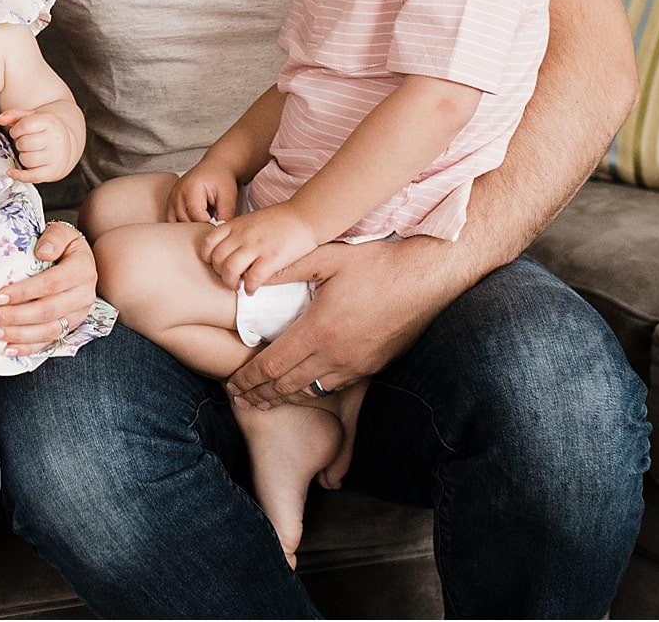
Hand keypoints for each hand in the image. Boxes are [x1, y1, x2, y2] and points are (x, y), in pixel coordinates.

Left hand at [0, 105, 80, 182]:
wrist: (65, 144)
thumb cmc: (46, 130)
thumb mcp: (32, 117)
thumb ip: (14, 115)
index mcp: (49, 123)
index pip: (25, 125)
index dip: (16, 130)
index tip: (17, 132)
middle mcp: (54, 139)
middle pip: (24, 143)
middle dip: (19, 143)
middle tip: (24, 142)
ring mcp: (54, 157)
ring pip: (27, 159)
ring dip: (22, 156)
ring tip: (28, 152)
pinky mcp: (52, 172)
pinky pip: (32, 176)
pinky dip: (19, 175)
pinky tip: (13, 171)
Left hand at [0, 219, 96, 354]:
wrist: (79, 260)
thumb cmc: (63, 245)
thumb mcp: (62, 232)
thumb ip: (54, 237)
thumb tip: (42, 252)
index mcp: (82, 270)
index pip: (51, 284)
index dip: (24, 292)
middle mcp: (84, 295)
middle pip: (48, 311)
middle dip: (15, 316)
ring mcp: (78, 315)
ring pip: (49, 331)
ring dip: (19, 335)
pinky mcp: (70, 328)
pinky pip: (49, 342)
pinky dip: (28, 348)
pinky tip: (7, 348)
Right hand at [168, 159, 240, 223]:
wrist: (214, 168)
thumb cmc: (221, 179)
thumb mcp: (228, 195)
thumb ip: (226, 214)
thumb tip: (221, 231)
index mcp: (191, 189)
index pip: (196, 217)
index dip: (208, 225)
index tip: (218, 225)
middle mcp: (177, 193)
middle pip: (185, 222)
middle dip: (200, 227)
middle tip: (212, 225)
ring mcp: (171, 198)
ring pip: (176, 223)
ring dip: (190, 227)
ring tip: (204, 221)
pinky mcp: (170, 202)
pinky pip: (171, 220)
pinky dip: (181, 224)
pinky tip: (193, 222)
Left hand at [198, 205, 316, 292]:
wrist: (305, 215)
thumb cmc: (280, 220)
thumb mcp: (251, 219)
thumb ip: (237, 232)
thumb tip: (227, 249)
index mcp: (236, 224)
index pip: (208, 242)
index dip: (208, 257)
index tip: (217, 264)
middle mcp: (243, 235)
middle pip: (217, 259)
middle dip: (220, 273)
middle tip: (229, 278)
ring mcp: (256, 246)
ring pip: (229, 270)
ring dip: (231, 283)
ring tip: (238, 286)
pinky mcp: (272, 258)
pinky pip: (252, 279)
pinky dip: (249, 288)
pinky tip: (252, 290)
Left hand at [226, 237, 452, 411]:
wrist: (426, 279)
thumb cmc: (377, 264)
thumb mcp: (328, 257)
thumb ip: (288, 268)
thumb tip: (252, 277)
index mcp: (319, 330)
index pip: (272, 365)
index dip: (248, 379)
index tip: (231, 385)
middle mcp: (335, 355)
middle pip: (286, 386)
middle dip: (259, 395)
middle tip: (239, 400)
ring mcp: (355, 365)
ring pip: (310, 391)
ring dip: (283, 398)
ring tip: (262, 400)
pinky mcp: (371, 368)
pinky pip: (333, 387)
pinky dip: (310, 391)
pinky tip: (300, 388)